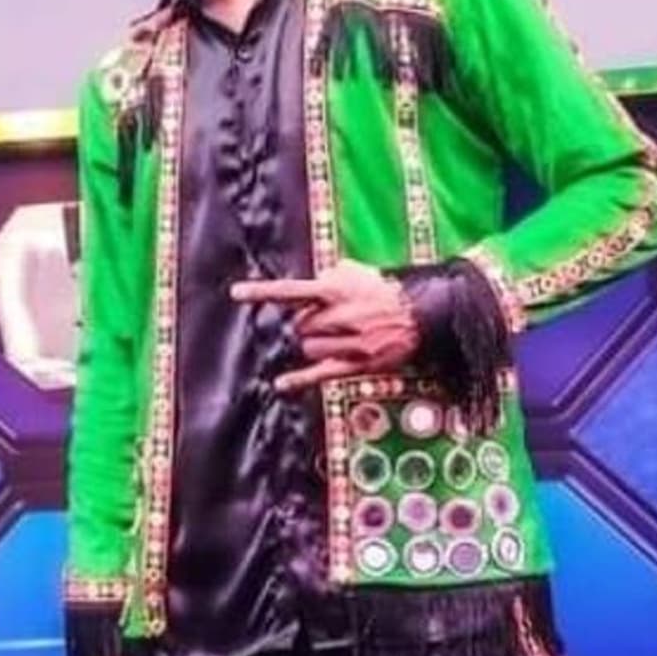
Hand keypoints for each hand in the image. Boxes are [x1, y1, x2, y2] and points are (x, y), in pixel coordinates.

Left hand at [231, 260, 418, 393]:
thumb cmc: (385, 292)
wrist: (419, 316)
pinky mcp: (354, 364)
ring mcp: (345, 343)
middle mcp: (337, 316)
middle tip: (322, 322)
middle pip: (297, 325)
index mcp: (335, 291)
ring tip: (332, 339)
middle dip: (303, 324)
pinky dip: (299, 379)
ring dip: (311, 345)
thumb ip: (330, 274)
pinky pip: (320, 374)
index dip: (262, 292)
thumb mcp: (357, 271)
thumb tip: (315, 280)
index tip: (237, 293)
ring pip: (306, 348)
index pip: (290, 290)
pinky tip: (282, 384)